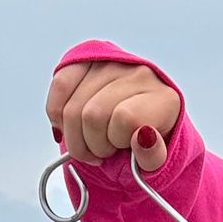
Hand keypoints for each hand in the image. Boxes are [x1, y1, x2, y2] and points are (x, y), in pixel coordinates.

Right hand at [46, 60, 180, 171]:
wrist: (140, 122)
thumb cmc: (146, 146)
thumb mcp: (155, 163)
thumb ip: (153, 157)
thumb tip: (144, 136)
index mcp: (164, 99)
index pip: (126, 118)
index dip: (116, 140)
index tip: (121, 148)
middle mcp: (140, 73)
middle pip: (93, 114)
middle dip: (93, 145)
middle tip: (103, 151)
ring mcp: (112, 63)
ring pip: (72, 108)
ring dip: (75, 137)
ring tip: (91, 141)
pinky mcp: (87, 58)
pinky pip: (60, 86)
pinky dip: (57, 116)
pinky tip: (69, 128)